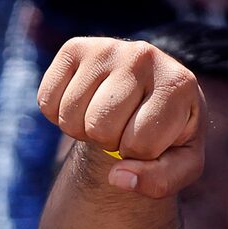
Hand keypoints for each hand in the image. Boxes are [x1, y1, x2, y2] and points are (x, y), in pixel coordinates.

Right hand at [37, 37, 204, 198]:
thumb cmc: (168, 136)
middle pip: (100, 128)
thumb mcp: (180, 165)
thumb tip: (117, 178)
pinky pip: (47, 101)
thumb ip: (159, 181)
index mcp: (178, 84)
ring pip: (70, 117)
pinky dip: (58, 116)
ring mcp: (107, 47)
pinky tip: (84, 105)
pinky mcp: (75, 48)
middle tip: (123, 129)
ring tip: (104, 117)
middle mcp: (144, 55)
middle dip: (108, 143)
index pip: (140, 143)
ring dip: (82, 131)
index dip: (140, 156)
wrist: (148, 99)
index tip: (150, 139)